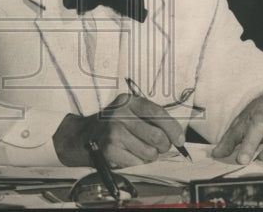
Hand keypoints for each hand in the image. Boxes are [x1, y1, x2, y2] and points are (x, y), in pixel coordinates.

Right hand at [52, 94, 184, 167]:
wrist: (83, 135)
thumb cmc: (112, 124)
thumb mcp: (129, 111)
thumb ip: (151, 118)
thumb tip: (176, 137)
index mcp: (129, 101)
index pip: (159, 114)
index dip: (174, 129)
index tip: (180, 140)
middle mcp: (121, 114)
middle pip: (157, 136)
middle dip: (163, 147)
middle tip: (159, 147)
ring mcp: (114, 132)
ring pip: (149, 152)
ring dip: (149, 156)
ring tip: (139, 149)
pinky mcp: (110, 149)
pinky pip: (137, 162)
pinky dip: (137, 162)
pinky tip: (128, 154)